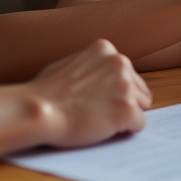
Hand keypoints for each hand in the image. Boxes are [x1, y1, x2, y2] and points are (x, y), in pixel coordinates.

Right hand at [28, 39, 151, 148]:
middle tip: (101, 112)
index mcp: (105, 49)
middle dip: (124, 102)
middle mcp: (119, 63)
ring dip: (124, 115)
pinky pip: (139, 125)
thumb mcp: (69, 63)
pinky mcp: (127, 109)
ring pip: (142, 106)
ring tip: (100, 120)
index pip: (126, 72)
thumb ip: (90, 66)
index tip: (102, 99)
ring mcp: (125, 86)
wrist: (39, 110)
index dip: (114, 90)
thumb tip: (99, 77)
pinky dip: (125, 131)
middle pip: (138, 88)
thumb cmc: (45, 91)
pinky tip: (104, 129)